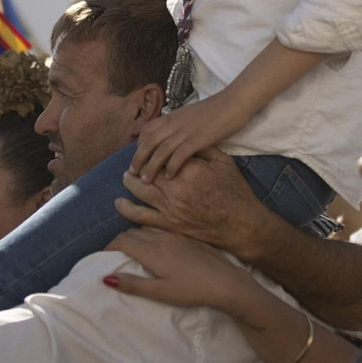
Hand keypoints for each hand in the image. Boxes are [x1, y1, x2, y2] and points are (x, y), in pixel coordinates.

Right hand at [104, 228, 258, 317]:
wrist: (226, 282)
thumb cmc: (191, 290)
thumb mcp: (159, 292)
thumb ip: (132, 285)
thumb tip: (105, 278)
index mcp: (152, 250)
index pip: (122, 240)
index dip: (109, 247)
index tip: (104, 257)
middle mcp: (162, 237)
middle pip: (133, 232)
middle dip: (121, 241)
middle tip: (116, 255)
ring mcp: (176, 235)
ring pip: (148, 229)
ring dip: (136, 236)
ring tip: (134, 250)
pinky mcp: (188, 238)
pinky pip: (163, 230)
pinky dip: (152, 235)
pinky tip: (158, 247)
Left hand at [115, 147, 270, 261]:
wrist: (241, 223)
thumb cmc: (235, 191)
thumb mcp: (223, 162)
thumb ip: (202, 149)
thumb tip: (185, 139)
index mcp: (189, 168)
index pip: (162, 154)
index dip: (152, 151)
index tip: (147, 148)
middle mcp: (176, 187)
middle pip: (147, 170)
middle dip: (138, 165)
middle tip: (132, 163)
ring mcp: (171, 207)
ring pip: (141, 191)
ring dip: (130, 182)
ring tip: (126, 177)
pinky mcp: (170, 224)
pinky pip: (143, 216)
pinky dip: (129, 208)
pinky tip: (119, 202)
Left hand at [131, 92, 250, 181]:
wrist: (235, 102)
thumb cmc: (217, 110)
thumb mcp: (192, 115)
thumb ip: (180, 124)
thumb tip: (171, 136)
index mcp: (173, 116)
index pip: (147, 130)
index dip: (139, 145)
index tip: (137, 158)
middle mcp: (175, 122)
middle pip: (149, 141)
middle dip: (138, 158)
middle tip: (132, 174)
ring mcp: (187, 130)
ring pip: (161, 149)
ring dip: (151, 166)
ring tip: (145, 180)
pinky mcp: (199, 138)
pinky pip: (180, 153)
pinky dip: (172, 165)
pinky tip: (168, 176)